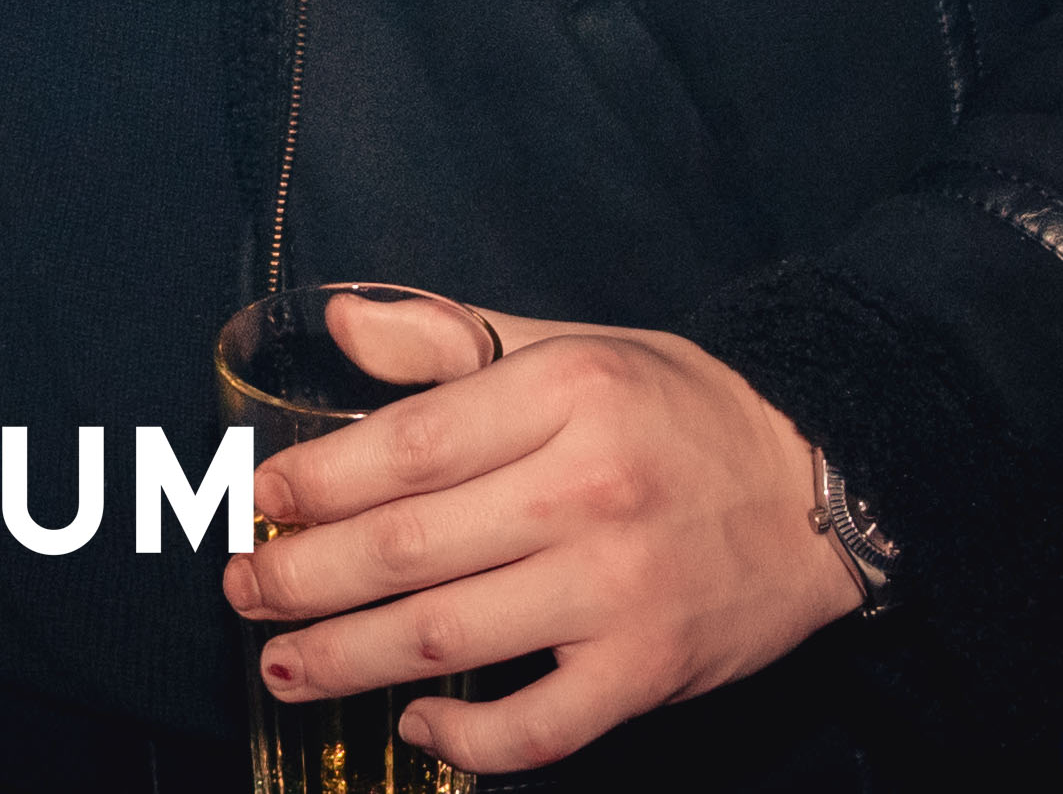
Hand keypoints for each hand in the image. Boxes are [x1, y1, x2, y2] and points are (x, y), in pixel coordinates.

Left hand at [226, 310, 861, 774]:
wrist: (822, 482)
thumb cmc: (674, 408)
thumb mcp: (565, 345)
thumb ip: (448, 338)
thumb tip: (338, 324)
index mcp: (563, 395)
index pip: (405, 449)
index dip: (312, 485)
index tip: (252, 505)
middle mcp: (586, 492)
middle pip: (406, 548)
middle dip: (302, 580)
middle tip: (240, 593)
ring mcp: (619, 591)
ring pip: (449, 638)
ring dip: (349, 658)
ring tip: (282, 664)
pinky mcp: (650, 671)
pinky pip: (538, 727)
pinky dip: (466, 737)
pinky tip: (415, 722)